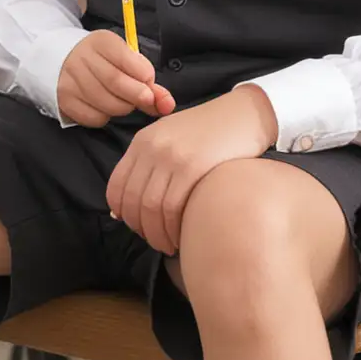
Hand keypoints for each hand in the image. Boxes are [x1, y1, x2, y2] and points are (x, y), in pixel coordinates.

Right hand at [56, 30, 175, 127]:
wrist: (65, 61)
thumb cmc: (104, 61)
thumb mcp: (125, 59)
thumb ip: (147, 79)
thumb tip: (167, 104)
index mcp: (101, 42)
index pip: (126, 59)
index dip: (144, 75)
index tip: (150, 82)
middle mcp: (82, 58)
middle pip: (116, 82)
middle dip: (138, 96)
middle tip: (145, 100)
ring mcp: (70, 80)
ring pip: (106, 103)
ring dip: (123, 108)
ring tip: (124, 102)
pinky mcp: (65, 100)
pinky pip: (93, 117)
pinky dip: (106, 117)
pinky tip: (105, 107)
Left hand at [107, 85, 279, 255]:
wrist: (244, 114)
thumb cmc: (210, 133)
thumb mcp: (171, 138)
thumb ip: (148, 166)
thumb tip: (120, 210)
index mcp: (142, 141)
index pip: (115, 187)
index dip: (122, 215)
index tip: (136, 227)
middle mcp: (151, 147)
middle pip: (132, 200)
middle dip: (140, 229)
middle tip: (155, 241)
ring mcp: (171, 155)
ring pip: (150, 207)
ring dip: (157, 234)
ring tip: (168, 245)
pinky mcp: (192, 165)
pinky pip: (172, 206)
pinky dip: (173, 227)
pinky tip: (182, 236)